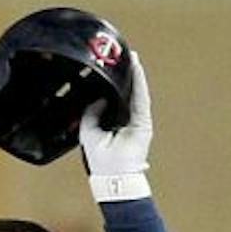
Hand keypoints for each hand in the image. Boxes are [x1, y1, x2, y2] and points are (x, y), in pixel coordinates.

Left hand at [80, 47, 152, 196]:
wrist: (113, 175)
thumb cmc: (101, 159)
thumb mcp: (87, 130)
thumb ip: (90, 111)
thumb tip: (96, 96)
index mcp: (112, 122)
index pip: (113, 97)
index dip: (112, 82)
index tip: (110, 66)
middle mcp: (125, 120)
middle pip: (126, 92)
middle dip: (124, 75)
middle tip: (122, 55)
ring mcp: (136, 121)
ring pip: (135, 92)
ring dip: (134, 74)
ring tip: (131, 57)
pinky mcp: (143, 123)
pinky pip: (141, 98)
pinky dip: (139, 83)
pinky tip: (137, 68)